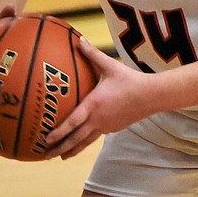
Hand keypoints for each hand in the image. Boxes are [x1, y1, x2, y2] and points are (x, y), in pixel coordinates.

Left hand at [42, 36, 156, 159]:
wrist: (151, 96)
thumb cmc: (130, 80)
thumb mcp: (110, 65)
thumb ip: (93, 54)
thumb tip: (79, 39)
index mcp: (94, 105)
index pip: (72, 123)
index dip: (58, 132)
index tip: (46, 139)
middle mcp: (98, 119)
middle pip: (75, 138)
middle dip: (60, 148)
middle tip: (46, 156)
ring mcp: (106, 126)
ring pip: (85, 141)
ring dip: (71, 150)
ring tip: (60, 157)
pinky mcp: (113, 128)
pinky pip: (95, 136)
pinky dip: (84, 142)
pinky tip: (80, 142)